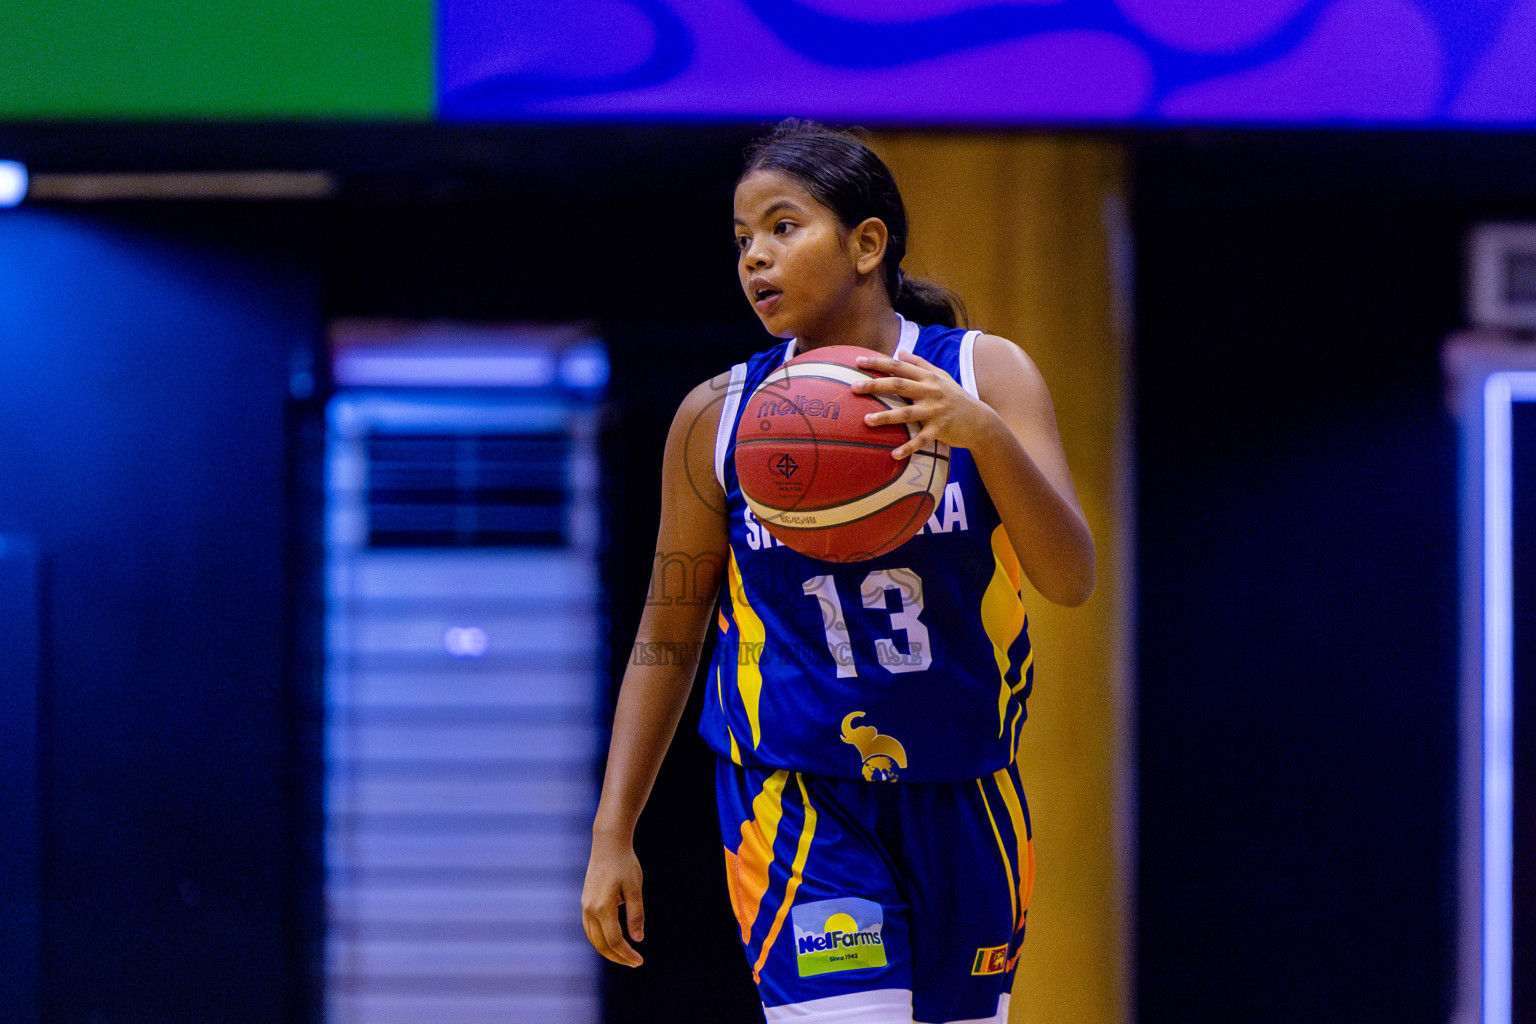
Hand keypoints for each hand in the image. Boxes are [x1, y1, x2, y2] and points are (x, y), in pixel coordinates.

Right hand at [582, 832, 645, 966]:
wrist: (608, 844)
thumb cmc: (625, 864)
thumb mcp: (635, 889)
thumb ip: (636, 915)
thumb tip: (638, 939)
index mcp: (603, 907)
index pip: (614, 940)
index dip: (627, 954)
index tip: (639, 961)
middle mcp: (590, 909)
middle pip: (601, 944)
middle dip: (617, 957)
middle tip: (634, 963)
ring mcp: (585, 906)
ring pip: (593, 938)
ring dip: (607, 950)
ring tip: (624, 956)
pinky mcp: (585, 902)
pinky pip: (589, 928)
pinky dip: (599, 940)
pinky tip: (611, 941)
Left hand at [851, 351, 996, 458]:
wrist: (980, 420)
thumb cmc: (955, 397)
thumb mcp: (940, 376)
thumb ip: (919, 364)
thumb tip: (899, 351)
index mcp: (928, 378)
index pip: (900, 367)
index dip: (879, 363)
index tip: (858, 361)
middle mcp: (930, 392)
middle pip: (899, 386)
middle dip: (875, 385)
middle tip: (854, 388)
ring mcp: (935, 411)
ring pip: (906, 413)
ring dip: (886, 417)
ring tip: (866, 421)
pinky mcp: (939, 430)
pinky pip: (921, 440)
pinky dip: (908, 448)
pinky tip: (893, 454)